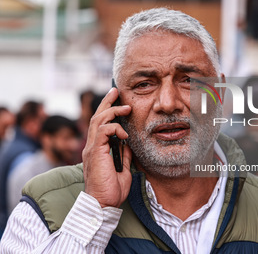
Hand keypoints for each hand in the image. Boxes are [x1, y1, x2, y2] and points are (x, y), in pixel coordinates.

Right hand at [83, 88, 131, 207]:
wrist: (104, 204)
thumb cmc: (112, 189)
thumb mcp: (122, 168)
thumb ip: (123, 155)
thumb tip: (127, 143)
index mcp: (97, 149)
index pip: (100, 124)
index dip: (107, 110)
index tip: (117, 101)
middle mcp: (92, 146)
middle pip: (97, 117)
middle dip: (107, 102)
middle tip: (115, 91)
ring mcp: (92, 148)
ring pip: (98, 120)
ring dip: (112, 111)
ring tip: (125, 107)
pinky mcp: (95, 152)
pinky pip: (103, 131)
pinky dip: (115, 128)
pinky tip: (125, 134)